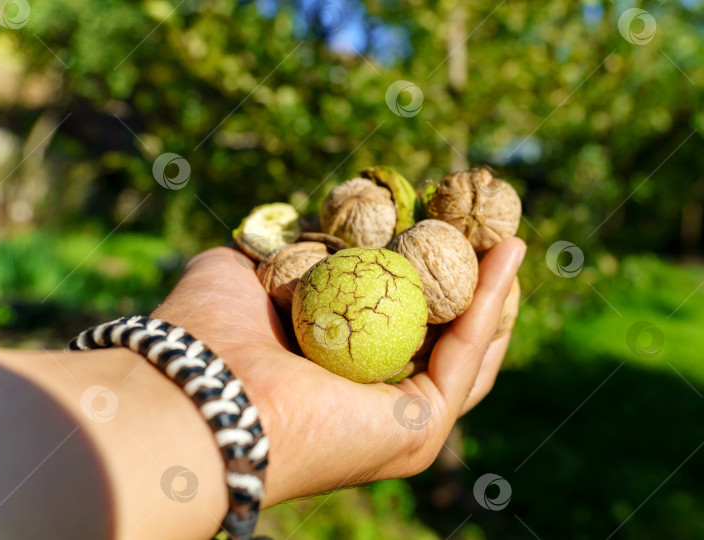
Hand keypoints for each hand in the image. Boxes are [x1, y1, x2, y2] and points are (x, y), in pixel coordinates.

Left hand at [152, 237, 525, 506]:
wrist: (195, 386)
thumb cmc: (208, 332)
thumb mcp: (244, 271)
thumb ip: (279, 250)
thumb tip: (303, 227)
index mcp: (335, 372)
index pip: (399, 323)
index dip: (428, 273)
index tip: (446, 226)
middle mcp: (371, 402)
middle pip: (444, 339)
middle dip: (472, 282)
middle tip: (492, 231)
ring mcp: (399, 423)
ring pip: (467, 351)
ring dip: (493, 291)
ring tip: (509, 237)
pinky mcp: (419, 430)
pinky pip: (465, 356)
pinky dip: (490, 302)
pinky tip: (506, 253)